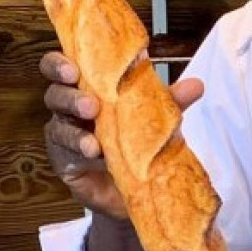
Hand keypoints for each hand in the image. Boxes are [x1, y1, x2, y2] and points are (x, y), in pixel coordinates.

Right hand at [40, 51, 204, 220]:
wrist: (135, 185)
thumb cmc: (137, 139)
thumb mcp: (156, 117)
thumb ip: (171, 101)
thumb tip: (197, 85)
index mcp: (87, 87)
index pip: (61, 68)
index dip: (59, 64)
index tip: (74, 68)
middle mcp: (69, 108)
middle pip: (54, 94)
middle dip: (69, 97)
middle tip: (91, 105)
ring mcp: (64, 135)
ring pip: (58, 127)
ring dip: (76, 132)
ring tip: (94, 142)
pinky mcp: (65, 161)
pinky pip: (67, 155)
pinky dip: (82, 154)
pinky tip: (96, 156)